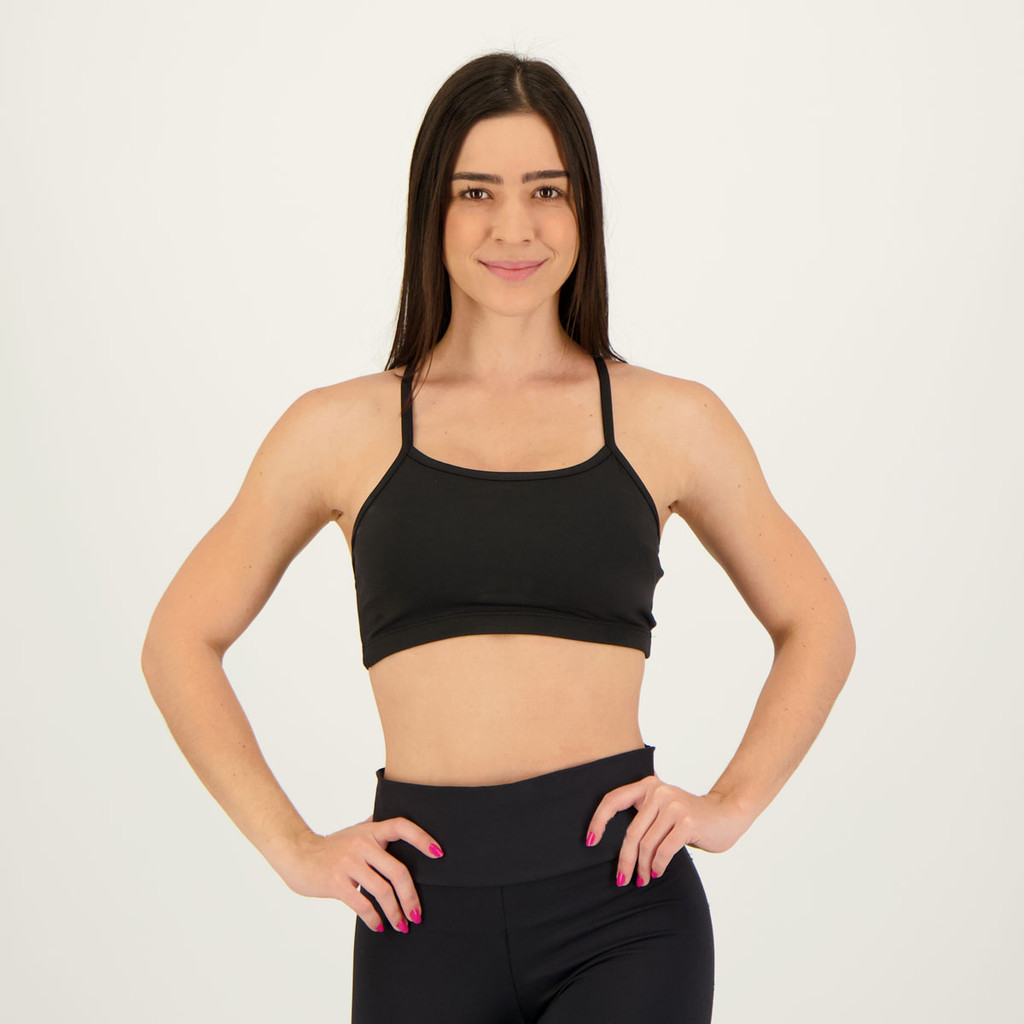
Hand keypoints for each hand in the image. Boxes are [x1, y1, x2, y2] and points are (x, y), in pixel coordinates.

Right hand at [278, 815, 444, 931]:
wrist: (297, 854)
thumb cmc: (330, 847)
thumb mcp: (355, 831)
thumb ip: (375, 828)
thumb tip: (399, 826)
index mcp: (370, 830)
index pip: (401, 826)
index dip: (422, 838)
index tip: (439, 854)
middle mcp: (362, 843)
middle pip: (398, 871)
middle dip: (411, 897)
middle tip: (417, 915)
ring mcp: (349, 863)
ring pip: (383, 891)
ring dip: (395, 913)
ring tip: (401, 925)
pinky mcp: (336, 882)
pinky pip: (362, 904)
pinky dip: (374, 918)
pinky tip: (378, 926)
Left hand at [584, 775, 751, 885]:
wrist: (728, 814)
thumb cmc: (691, 818)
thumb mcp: (664, 810)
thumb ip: (644, 818)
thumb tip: (619, 849)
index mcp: (648, 786)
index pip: (613, 800)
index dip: (598, 821)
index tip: (590, 842)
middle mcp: (659, 792)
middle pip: (631, 832)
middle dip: (624, 859)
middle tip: (622, 879)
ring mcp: (674, 805)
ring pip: (647, 844)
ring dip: (642, 867)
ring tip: (642, 880)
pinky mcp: (688, 821)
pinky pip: (664, 850)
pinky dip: (658, 865)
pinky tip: (657, 873)